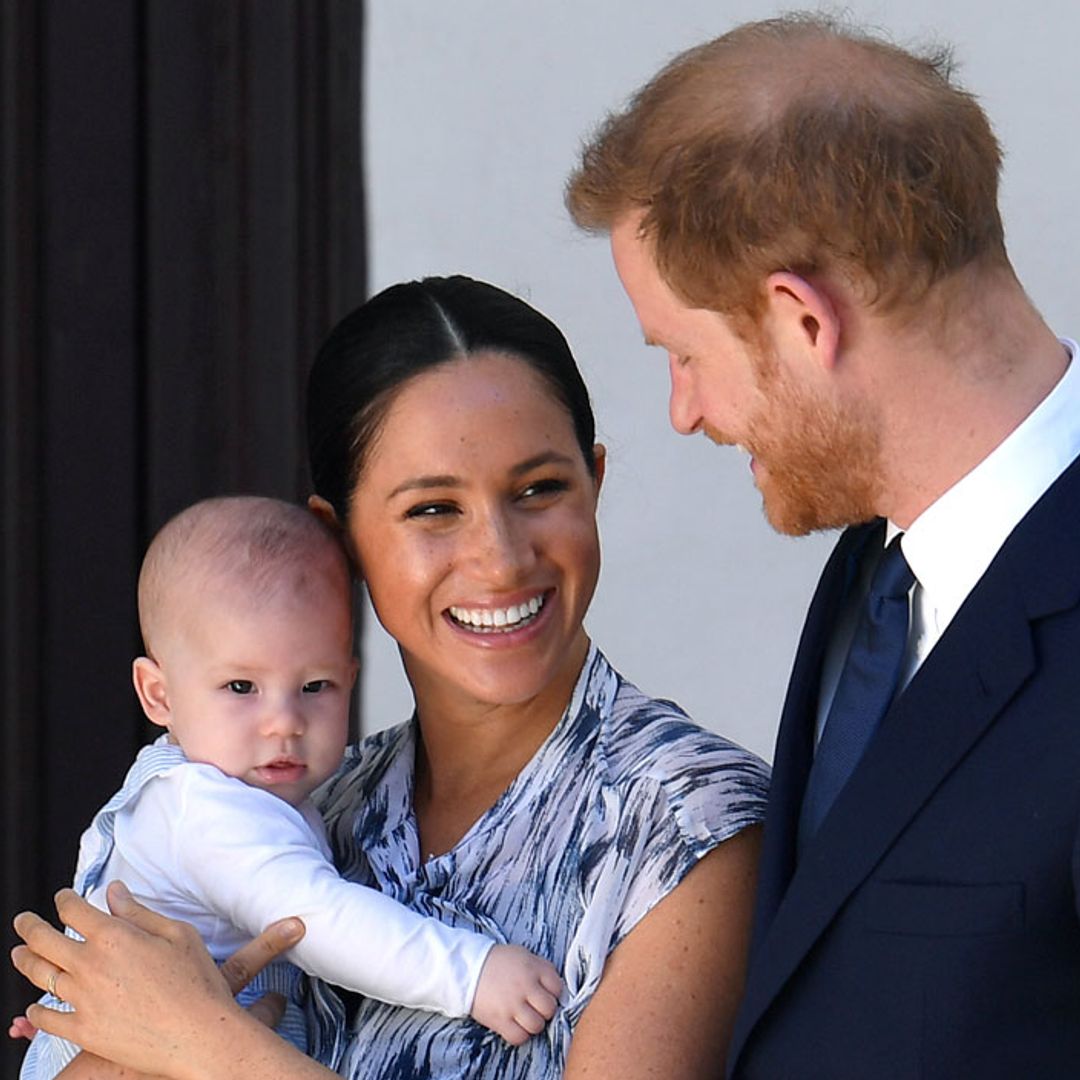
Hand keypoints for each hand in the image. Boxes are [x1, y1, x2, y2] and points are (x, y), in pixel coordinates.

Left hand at [11, 882, 304, 1076]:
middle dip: (28, 926)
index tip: (61, 897)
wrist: (198, 1033)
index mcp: (114, 936)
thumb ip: (139, 912)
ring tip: (19, 954)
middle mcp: (90, 965)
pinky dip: (35, 1012)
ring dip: (24, 961)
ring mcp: (82, 1000)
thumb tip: (114, 892)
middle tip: (22, 921)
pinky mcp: (82, 1030)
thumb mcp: (177, 933)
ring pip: (39, 976)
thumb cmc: (195, 981)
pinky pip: (46, 1019)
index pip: (74, 910)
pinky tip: (33, 1008)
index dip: (63, 899)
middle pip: (43, 940)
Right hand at [469, 943, 562, 1044]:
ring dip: (534, 1023)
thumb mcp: (523, 955)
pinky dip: (520, 1034)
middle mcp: (525, 987)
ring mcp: (512, 1005)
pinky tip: (516, 1025)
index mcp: (533, 968)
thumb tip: (556, 988)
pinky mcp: (499, 1021)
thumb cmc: (498, 961)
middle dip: (546, 1010)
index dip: (554, 993)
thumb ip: (541, 969)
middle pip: (549, 1009)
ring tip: (526, 1016)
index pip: (558, 987)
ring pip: (537, 1025)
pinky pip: (519, 1037)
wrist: (468, 968)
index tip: (546, 993)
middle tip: (536, 1007)